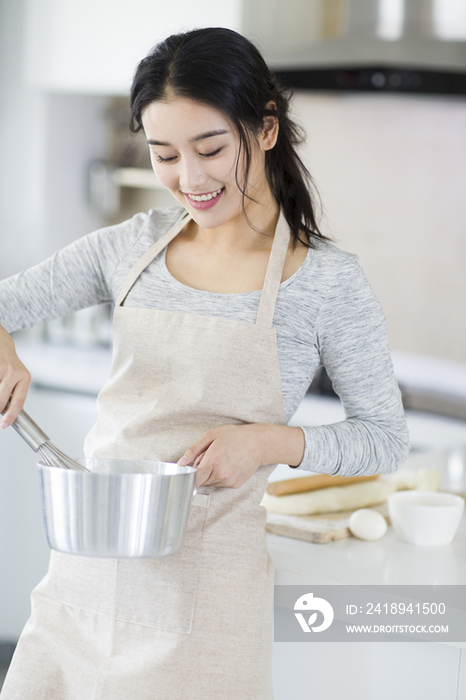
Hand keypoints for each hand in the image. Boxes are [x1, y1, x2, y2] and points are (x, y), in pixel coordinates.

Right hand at [0, 326, 30, 427]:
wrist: (1, 342)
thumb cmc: (9, 364)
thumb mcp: (18, 377)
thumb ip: (14, 393)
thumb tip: (6, 412)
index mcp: (25, 377)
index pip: (18, 402)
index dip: (10, 416)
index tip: (4, 425)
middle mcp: (13, 372)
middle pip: (1, 401)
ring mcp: (1, 368)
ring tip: (1, 388)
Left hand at [177, 423, 304, 488]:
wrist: (258, 443)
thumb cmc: (235, 436)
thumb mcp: (211, 436)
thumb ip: (193, 450)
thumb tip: (181, 463)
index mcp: (213, 462)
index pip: (194, 480)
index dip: (190, 475)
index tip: (190, 469)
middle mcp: (221, 475)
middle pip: (201, 481)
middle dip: (201, 470)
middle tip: (209, 456)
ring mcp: (228, 481)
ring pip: (210, 483)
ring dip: (210, 473)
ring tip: (221, 459)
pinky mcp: (234, 485)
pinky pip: (220, 484)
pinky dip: (220, 476)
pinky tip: (228, 464)